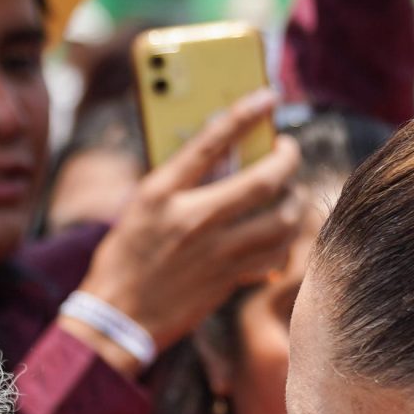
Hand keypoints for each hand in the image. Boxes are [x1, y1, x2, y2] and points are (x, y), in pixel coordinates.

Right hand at [74, 91, 301, 352]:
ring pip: (280, 221)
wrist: (118, 316)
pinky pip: (274, 256)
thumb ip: (180, 179)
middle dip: (287, 161)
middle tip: (288, 152)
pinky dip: (285, 241)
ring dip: (295, 202)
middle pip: (263, 182)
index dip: (245, 114)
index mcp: (163, 193)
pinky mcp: (227, 280)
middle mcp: (193, 220)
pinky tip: (280, 233)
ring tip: (291, 194)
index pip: (210, 141)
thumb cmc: (126, 256)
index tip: (268, 96)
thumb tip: (224, 157)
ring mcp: (215, 254)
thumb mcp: (142, 205)